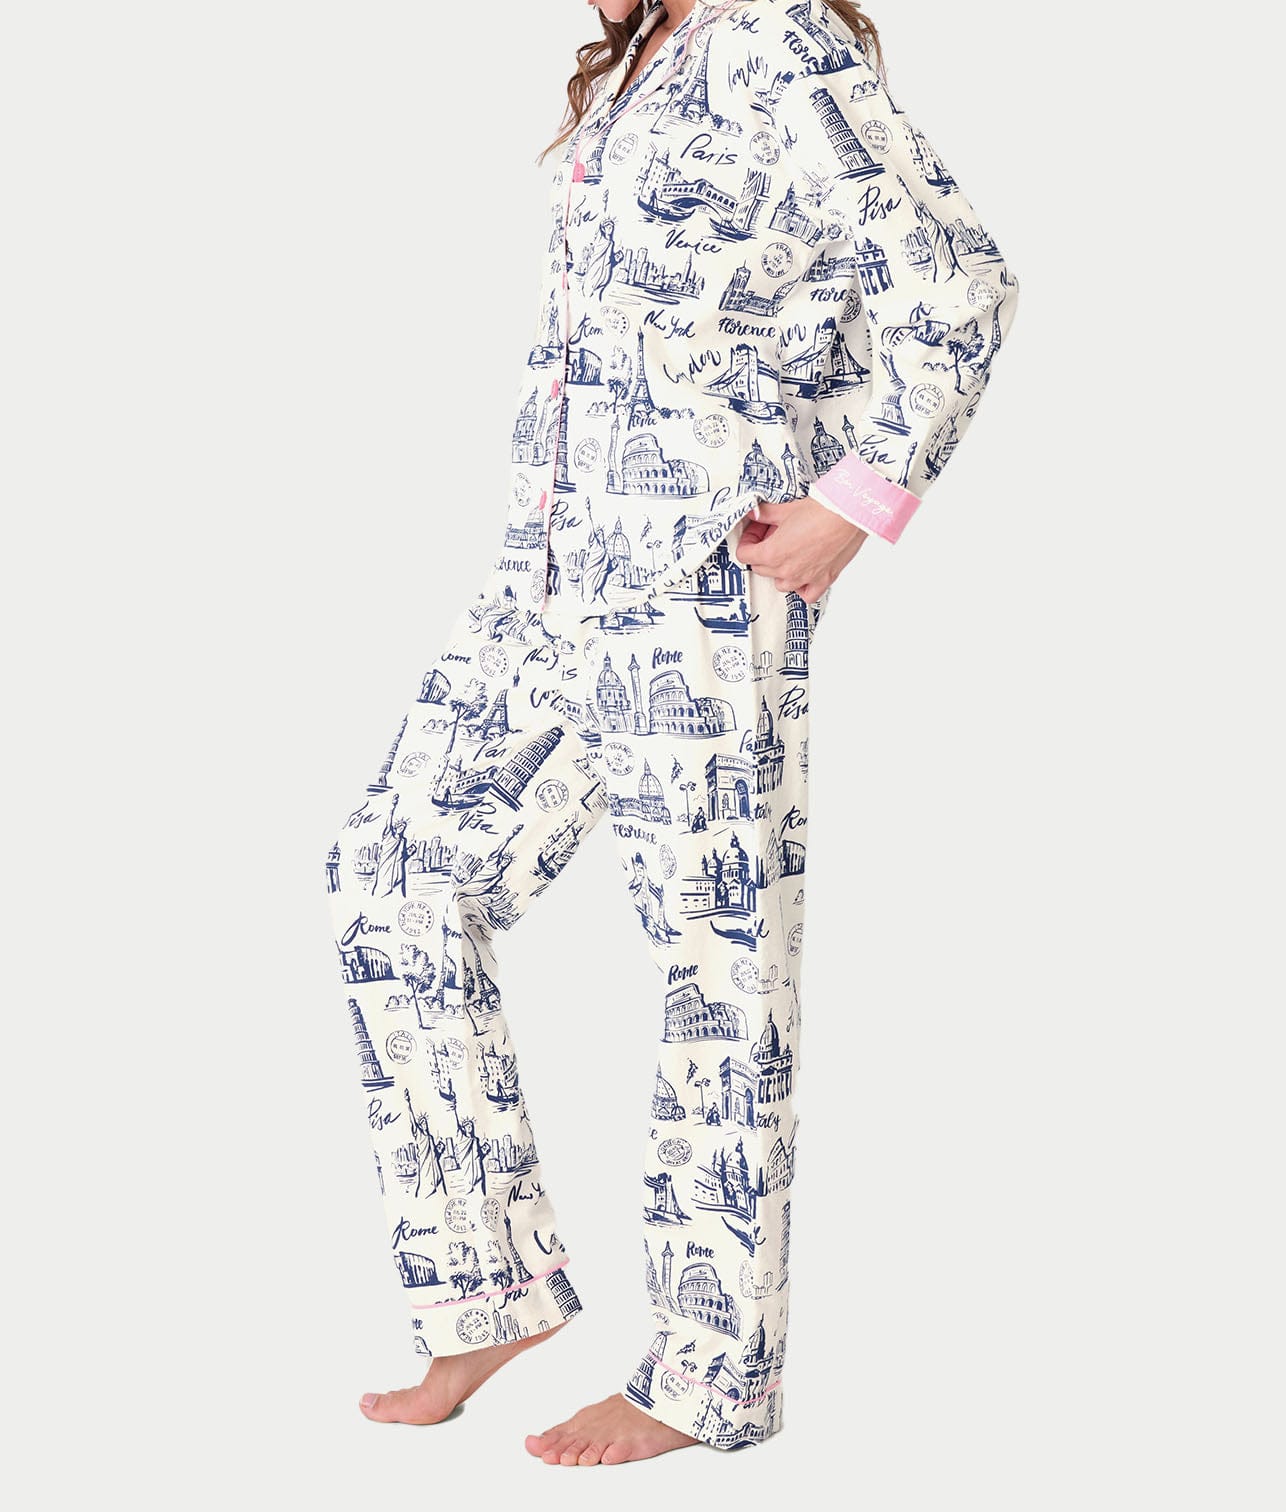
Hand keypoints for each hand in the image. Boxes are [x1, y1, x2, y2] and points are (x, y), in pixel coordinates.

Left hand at [734, 496, 867, 602]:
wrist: (849, 515)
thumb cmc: (821, 511)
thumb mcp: (785, 510)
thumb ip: (765, 515)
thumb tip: (755, 514)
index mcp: (772, 553)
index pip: (744, 555)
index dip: (748, 541)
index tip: (755, 533)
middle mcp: (786, 571)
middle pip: (761, 568)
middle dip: (763, 552)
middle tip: (773, 535)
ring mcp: (804, 579)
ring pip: (781, 583)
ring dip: (780, 570)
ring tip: (789, 553)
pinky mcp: (822, 581)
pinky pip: (806, 595)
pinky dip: (802, 587)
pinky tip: (804, 573)